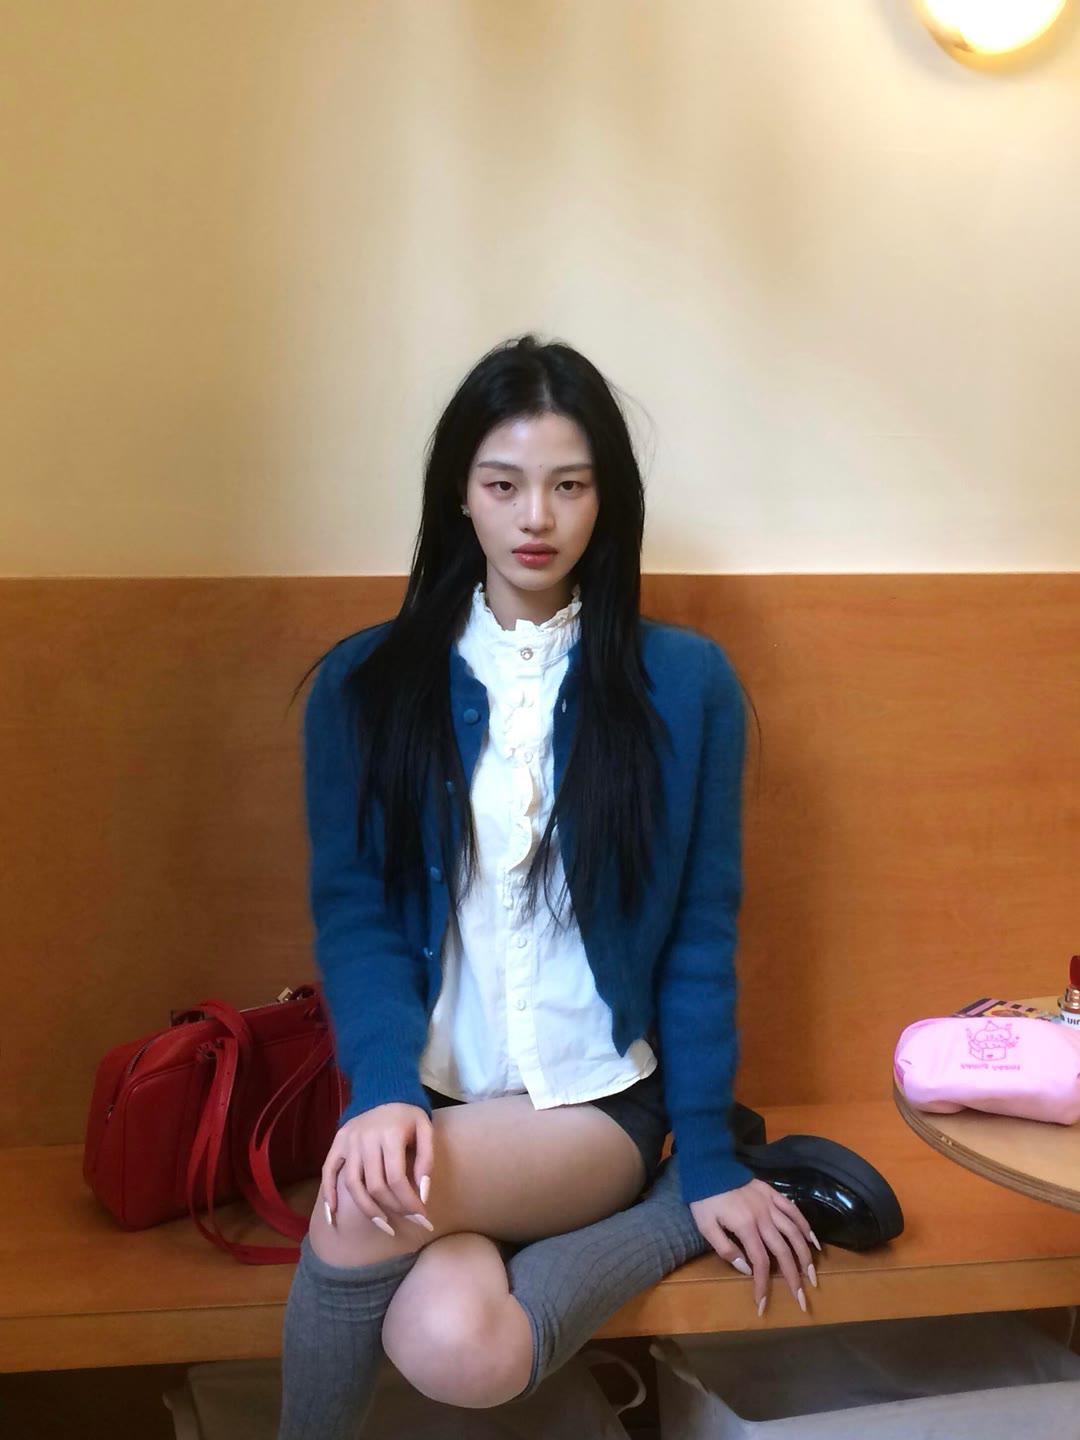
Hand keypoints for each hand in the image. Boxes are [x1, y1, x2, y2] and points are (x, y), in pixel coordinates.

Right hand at [321, 1102, 435, 1236]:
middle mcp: (366, 1139)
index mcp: (390, 1134)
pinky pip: (328, 1171)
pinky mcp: (337, 1143)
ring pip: (352, 1184)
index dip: (409, 1202)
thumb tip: (423, 1194)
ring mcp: (349, 1142)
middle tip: (408, 1221)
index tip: (422, 1218)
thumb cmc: (407, 1115)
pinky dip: (328, 1194)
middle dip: (393, 1208)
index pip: (396, 1178)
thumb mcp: (425, 1129)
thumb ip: (426, 1159)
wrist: (383, 1090)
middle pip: (375, 1185)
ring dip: (367, 1209)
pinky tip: (333, 1215)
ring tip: (383, 1225)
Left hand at [689, 1178, 820, 1315]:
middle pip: (783, 1251)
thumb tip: (747, 1269)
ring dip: (805, 1255)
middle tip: (802, 1298)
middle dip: (794, 1277)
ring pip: (794, 1232)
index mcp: (746, 1226)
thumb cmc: (704, 1199)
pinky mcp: (773, 1193)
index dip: (763, 1284)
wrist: (708, 1166)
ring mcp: (770, 1204)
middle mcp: (763, 1217)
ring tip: (812, 1274)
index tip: (763, 1304)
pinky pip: (793, 1210)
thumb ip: (726, 1249)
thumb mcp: (706, 1226)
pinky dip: (805, 1225)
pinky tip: (812, 1240)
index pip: (760, 1262)